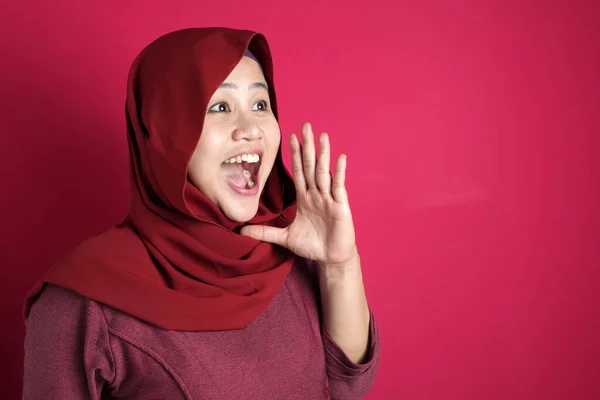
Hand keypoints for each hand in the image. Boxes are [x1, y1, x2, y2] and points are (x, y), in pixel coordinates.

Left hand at [240, 122, 357, 265]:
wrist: (330, 259)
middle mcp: (317, 194)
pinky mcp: (340, 207)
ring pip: (324, 172)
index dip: (295, 155)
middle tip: (306, 125)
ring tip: (322, 136)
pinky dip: (340, 172)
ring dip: (323, 154)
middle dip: (308, 146)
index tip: (290, 137)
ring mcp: (329, 199)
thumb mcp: (285, 238)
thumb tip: (241, 232)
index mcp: (304, 198)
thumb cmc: (312, 246)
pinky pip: (339, 187)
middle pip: (311, 166)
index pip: (298, 172)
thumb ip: (265, 232)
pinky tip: (341, 157)